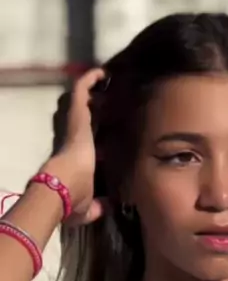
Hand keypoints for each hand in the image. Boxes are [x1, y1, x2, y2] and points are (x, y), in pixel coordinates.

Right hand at [45, 67, 107, 223]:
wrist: (63, 186)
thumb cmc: (75, 197)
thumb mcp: (88, 207)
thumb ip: (98, 207)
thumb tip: (108, 208)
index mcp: (81, 158)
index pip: (91, 142)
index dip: (99, 134)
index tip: (111, 129)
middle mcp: (77, 138)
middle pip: (87, 118)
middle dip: (97, 107)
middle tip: (111, 97)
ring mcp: (76, 124)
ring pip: (83, 100)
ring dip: (93, 89)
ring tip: (108, 79)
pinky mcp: (76, 113)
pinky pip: (82, 90)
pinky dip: (90, 79)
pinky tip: (103, 72)